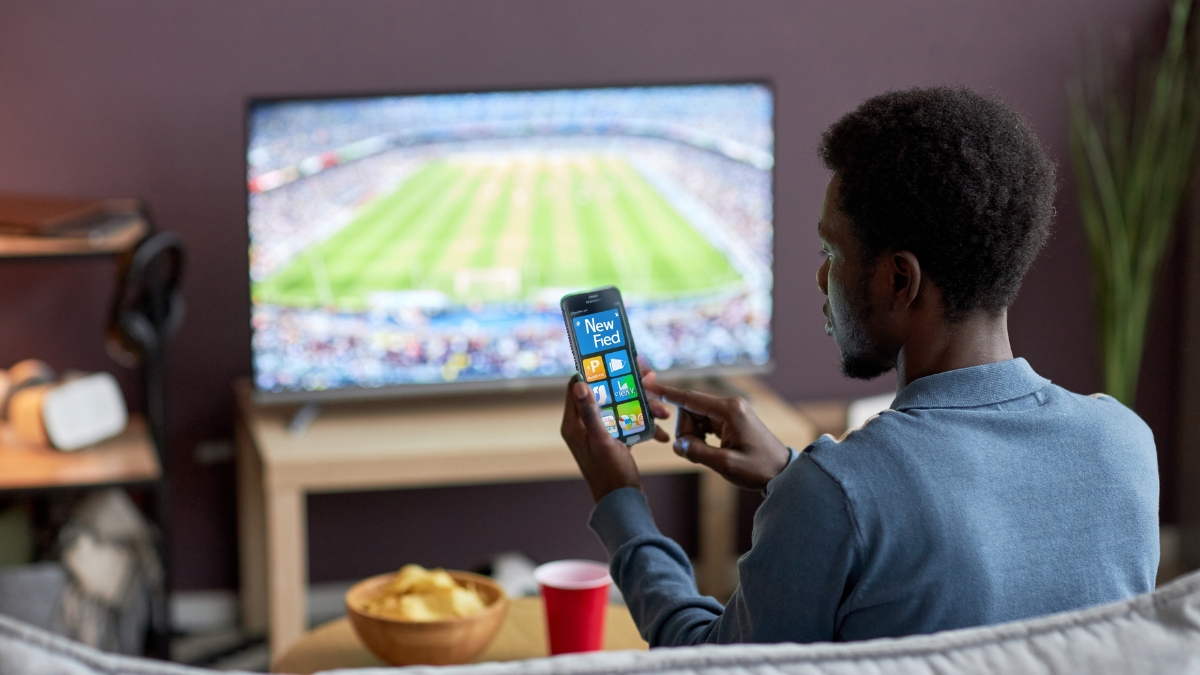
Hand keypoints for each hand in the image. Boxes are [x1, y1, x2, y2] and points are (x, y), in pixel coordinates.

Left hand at [559, 363, 669, 501]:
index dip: (597, 371)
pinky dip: (645, 424)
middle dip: (630, 387)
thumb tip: (581, 383)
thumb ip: (591, 412)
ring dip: (644, 407)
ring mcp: (599, 432)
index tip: (618, 361)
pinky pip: (629, 422)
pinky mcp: (613, 439)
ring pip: (621, 406)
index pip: (579, 385)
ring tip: (664, 412)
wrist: (623, 503)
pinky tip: (662, 432)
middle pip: (605, 393)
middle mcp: (583, 425)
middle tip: (650, 379)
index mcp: (573, 424)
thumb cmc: (610, 475)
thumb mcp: (603, 441)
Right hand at [644, 380, 789, 490]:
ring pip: (694, 418)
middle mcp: (728, 405)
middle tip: (695, 454)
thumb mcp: (725, 464)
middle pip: (689, 410)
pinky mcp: (729, 420)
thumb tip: (677, 444)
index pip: (689, 398)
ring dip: (693, 437)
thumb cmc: (758, 468)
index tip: (648, 385)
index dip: (667, 393)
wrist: (782, 472)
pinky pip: (703, 423)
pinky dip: (700, 437)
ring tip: (708, 455)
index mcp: (728, 410)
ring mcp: (729, 411)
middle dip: (685, 432)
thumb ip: (697, 452)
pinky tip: (710, 450)